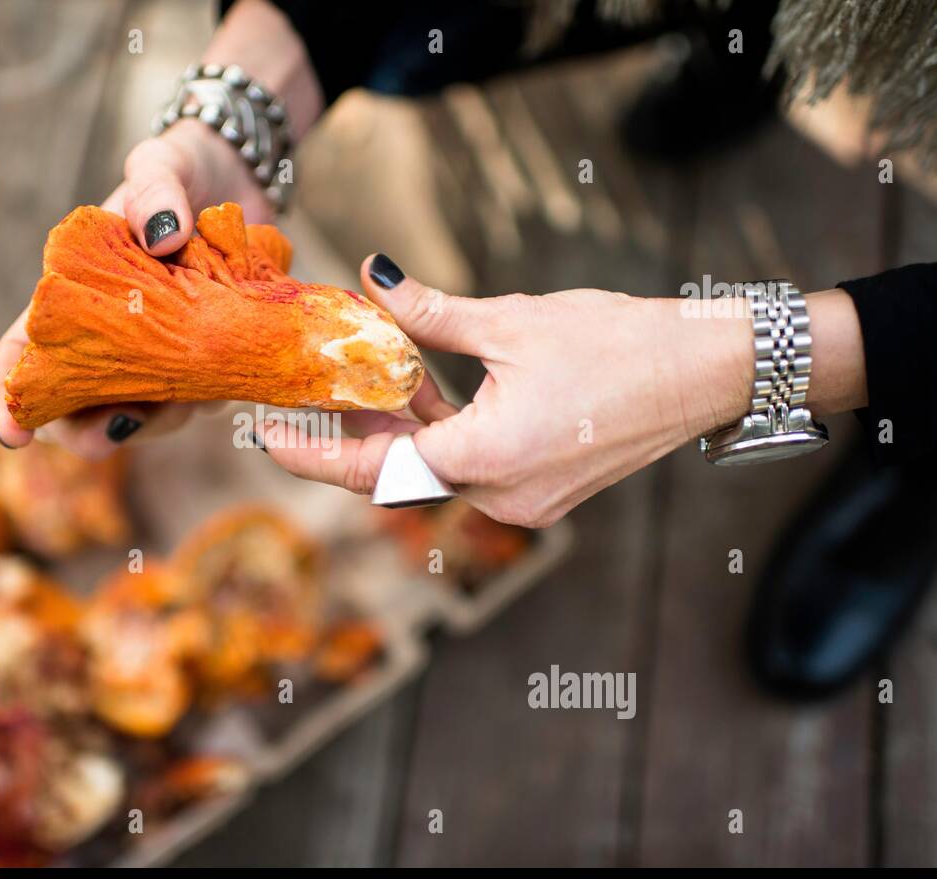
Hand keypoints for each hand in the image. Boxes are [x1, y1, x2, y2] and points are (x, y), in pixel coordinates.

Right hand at [0, 118, 271, 456]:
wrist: (244, 180)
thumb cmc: (184, 170)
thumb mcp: (163, 165)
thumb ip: (155, 188)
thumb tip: (163, 236)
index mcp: (73, 295)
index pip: (22, 353)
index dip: (10, 399)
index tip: (12, 434)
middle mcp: (107, 336)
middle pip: (77, 409)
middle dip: (96, 430)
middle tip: (132, 418)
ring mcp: (156, 357)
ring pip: (143, 418)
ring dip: (164, 416)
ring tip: (195, 373)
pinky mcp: (205, 364)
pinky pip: (200, 403)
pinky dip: (211, 396)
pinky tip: (232, 359)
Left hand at [264, 256, 760, 526]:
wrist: (709, 371)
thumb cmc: (622, 343)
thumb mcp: (512, 322)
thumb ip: (430, 314)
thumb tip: (372, 281)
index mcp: (488, 458)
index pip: (374, 470)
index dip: (312, 456)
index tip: (266, 439)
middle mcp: (502, 495)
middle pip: (397, 476)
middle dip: (349, 436)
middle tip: (305, 399)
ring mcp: (525, 500)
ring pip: (432, 473)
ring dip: (396, 432)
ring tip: (358, 383)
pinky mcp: (541, 488)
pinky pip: (468, 469)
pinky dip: (438, 436)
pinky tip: (415, 393)